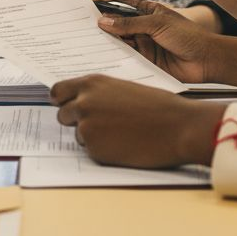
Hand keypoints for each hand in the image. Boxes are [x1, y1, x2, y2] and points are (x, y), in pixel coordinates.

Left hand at [50, 75, 225, 167]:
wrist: (178, 127)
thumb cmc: (159, 106)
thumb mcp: (124, 89)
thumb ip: (101, 94)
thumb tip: (86, 103)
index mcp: (92, 84)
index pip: (58, 91)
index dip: (62, 101)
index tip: (65, 106)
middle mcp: (84, 103)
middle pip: (62, 115)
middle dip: (76, 121)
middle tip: (98, 125)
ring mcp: (87, 127)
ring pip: (79, 135)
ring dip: (93, 137)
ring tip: (121, 134)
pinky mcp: (95, 150)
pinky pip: (92, 151)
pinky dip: (104, 151)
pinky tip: (125, 145)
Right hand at [96, 0, 220, 83]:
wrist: (206, 60)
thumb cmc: (187, 35)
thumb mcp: (157, 24)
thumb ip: (130, 23)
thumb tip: (104, 22)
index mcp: (146, 11)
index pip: (122, 5)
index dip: (106, 5)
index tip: (89, 5)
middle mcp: (142, 27)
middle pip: (117, 24)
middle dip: (103, 25)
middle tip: (84, 24)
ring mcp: (142, 44)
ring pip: (119, 41)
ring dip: (108, 40)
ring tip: (91, 39)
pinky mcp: (143, 60)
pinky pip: (125, 57)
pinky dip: (116, 55)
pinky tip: (104, 53)